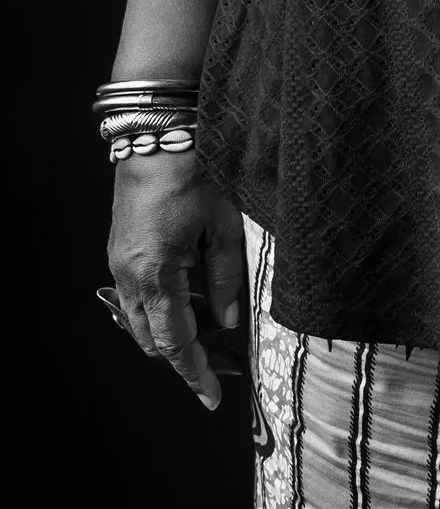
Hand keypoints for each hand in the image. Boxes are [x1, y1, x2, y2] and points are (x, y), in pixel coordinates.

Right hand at [106, 151, 244, 409]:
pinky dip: (160, 305)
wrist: (158, 134)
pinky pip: (135, 294)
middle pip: (151, 337)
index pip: (175, 342)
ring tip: (207, 327)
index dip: (194, 372)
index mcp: (156, 274)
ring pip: (141, 318)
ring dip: (169, 329)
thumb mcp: (224, 226)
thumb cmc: (195, 174)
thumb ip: (227, 279)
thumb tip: (229, 320)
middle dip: (182, 354)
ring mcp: (119, 262)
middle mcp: (128, 275)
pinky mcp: (119, 249)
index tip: (211, 396)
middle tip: (218, 360)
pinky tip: (187, 294)